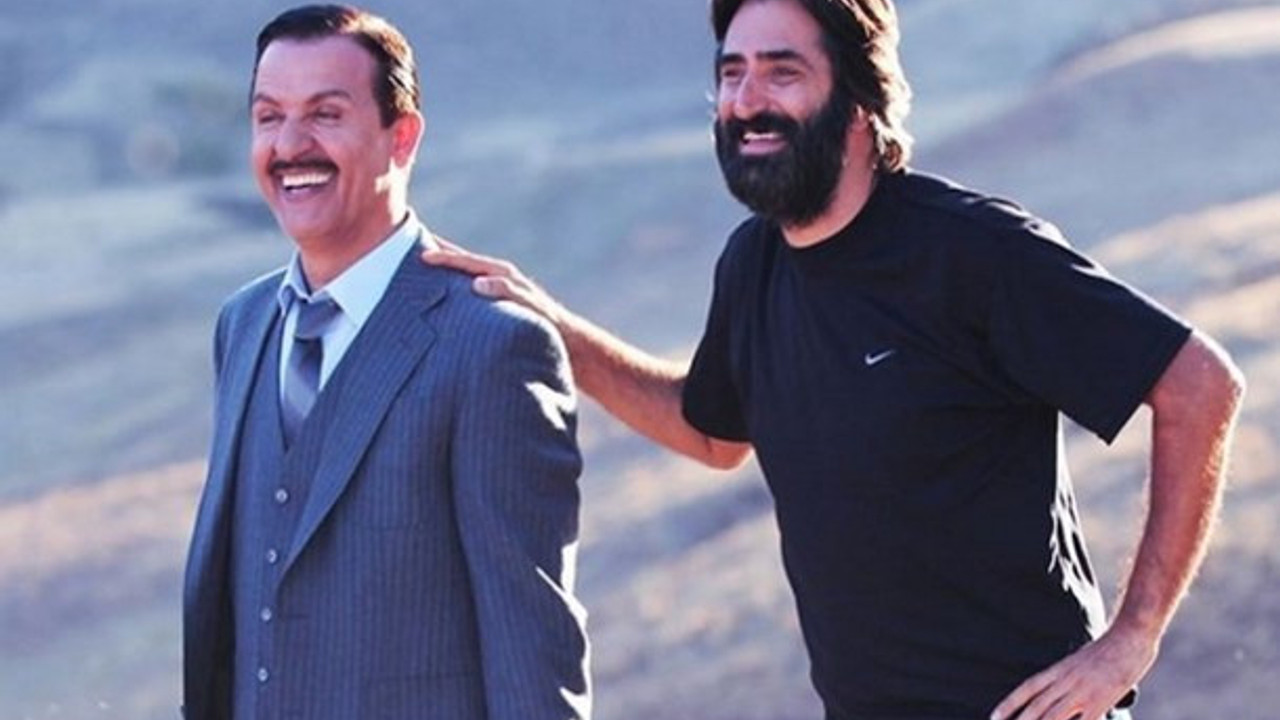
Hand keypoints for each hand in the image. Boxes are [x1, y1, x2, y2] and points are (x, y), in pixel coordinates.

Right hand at [422, 238, 565, 324]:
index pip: (468, 262)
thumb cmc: (549, 324)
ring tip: (421, 261)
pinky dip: (455, 283)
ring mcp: (499, 287)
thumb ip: (506, 292)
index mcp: (504, 275)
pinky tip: (442, 289)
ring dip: (446, 266)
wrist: (568, 340)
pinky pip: (470, 286)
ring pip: (466, 272)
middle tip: (411, 244)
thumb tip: (477, 283)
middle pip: (464, 260)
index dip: (445, 258)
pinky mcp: (498, 300)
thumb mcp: (530, 307)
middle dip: (440, 252)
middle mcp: (500, 277)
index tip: (423, 254)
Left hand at [990, 622, 1155, 719]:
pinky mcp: (1100, 701)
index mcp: (1059, 669)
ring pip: (1053, 716)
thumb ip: (1066, 677)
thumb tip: (1056, 693)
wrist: (1129, 637)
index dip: (1010, 703)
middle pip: (1037, 706)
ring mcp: (1083, 692)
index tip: (994, 717)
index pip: (1028, 688)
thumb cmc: (1107, 650)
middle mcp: (1066, 681)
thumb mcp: (1079, 660)